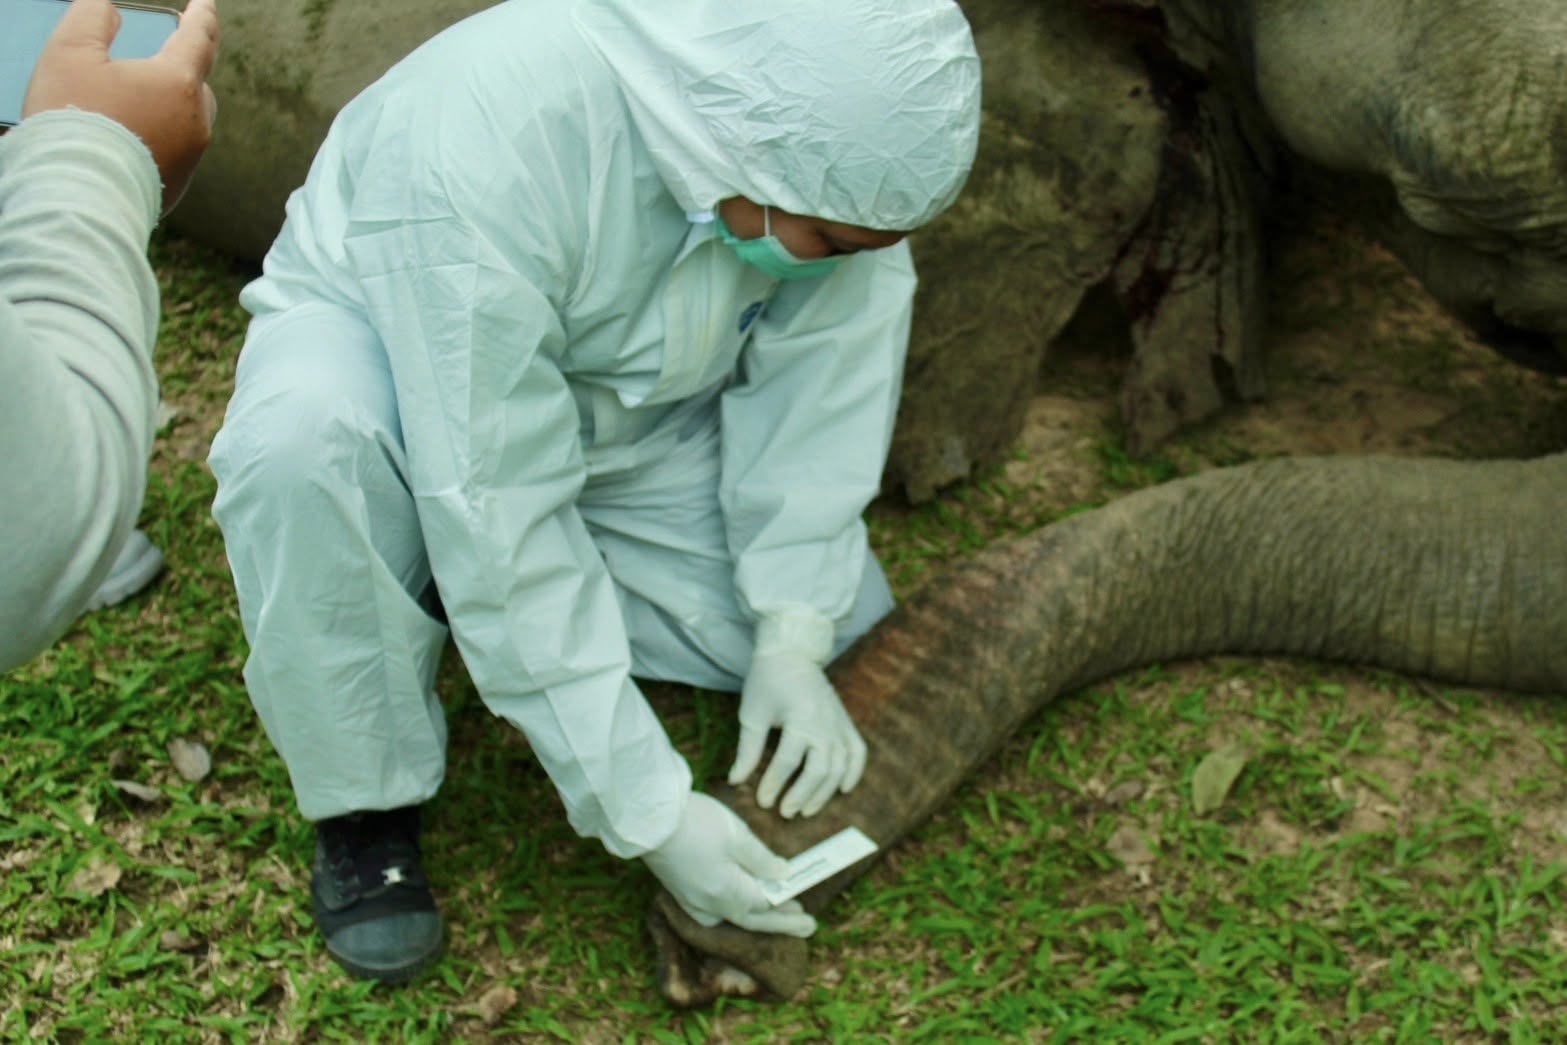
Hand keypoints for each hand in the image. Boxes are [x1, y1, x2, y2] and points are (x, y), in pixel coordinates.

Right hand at [23, 0, 219, 214]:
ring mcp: (190, 159)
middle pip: (197, 85)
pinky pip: (173, 154)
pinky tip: (128, 142)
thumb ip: (92, 19)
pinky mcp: (177, 187)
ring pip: (187, 122)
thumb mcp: (70, 52)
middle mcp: (195, 122)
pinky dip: (156, 140)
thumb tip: (110, 9)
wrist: (77, 196)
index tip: (205, 4)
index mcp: (178, 83)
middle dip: (183, 69)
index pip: (198, 38)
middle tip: (165, 58)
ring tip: (136, 104)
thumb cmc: (73, 118)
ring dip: (168, 108)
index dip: (201, 16)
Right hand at [641, 792, 816, 935]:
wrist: (648, 818)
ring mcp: (692, 901)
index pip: (766, 909)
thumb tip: (783, 876)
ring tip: (779, 913)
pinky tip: (736, 907)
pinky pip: (712, 913)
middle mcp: (710, 906)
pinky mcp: (680, 892)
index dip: (789, 913)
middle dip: (780, 923)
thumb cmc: (696, 823)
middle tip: (806, 927)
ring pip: (732, 917)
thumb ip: (762, 861)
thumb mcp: (738, 837)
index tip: (808, 919)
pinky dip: (732, 912)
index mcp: (729, 894)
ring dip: (757, 917)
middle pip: (751, 919)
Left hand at [728, 650, 867, 817]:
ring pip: (839, 767)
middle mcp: (825, 723)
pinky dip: (854, 772)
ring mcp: (839, 723)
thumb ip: (748, 750)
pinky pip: (858, 751)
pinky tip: (843, 790)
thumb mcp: (753, 714)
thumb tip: (736, 781)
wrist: (791, 653)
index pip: (788, 761)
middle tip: (785, 812)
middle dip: (802, 795)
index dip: (774, 784)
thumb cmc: (767, 681)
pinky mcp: (845, 721)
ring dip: (824, 792)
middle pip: (819, 770)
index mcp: (800, 718)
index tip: (762, 802)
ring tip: (806, 810)